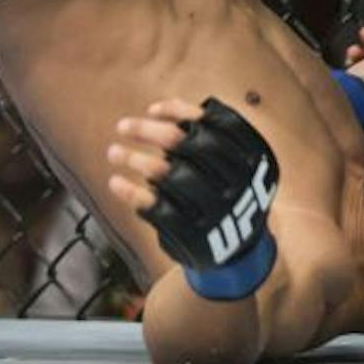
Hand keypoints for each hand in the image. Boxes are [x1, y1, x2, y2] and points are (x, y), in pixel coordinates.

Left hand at [107, 97, 279, 297]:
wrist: (237, 252)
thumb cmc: (223, 194)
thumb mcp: (229, 164)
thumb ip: (203, 136)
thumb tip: (160, 111)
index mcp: (250, 158)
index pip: (211, 123)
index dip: (178, 112)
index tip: (151, 111)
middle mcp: (235, 181)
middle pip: (184, 142)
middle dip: (147, 130)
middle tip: (121, 126)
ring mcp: (216, 209)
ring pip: (167, 174)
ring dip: (134, 159)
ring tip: (113, 152)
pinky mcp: (197, 236)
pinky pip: (158, 209)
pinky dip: (132, 194)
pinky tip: (115, 183)